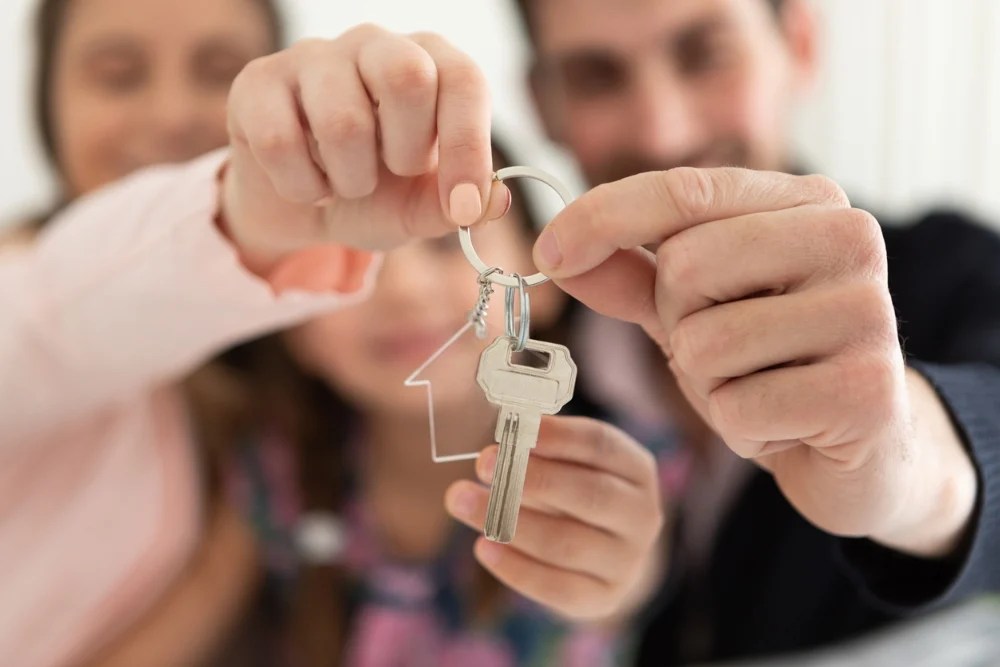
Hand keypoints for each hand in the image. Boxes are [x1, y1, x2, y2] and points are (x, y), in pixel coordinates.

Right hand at [223, 25, 509, 270]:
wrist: (299, 208)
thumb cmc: (373, 195)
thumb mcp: (419, 209)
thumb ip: (457, 207)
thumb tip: (496, 202)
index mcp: (430, 62)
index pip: (463, 80)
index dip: (468, 146)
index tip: (463, 205)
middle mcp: (375, 43)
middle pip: (407, 75)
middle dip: (404, 151)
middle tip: (390, 172)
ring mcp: (313, 56)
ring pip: (343, 120)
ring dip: (350, 180)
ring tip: (347, 183)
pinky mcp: (258, 81)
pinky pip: (281, 141)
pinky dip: (302, 186)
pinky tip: (307, 182)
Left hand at [445, 416, 663, 620]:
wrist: (605, 553)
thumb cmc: (574, 491)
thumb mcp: (569, 462)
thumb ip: (540, 449)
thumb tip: (502, 440)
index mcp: (637, 469)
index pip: (601, 445)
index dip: (557, 437)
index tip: (514, 429)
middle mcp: (642, 515)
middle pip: (589, 494)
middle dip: (531, 478)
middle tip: (482, 463)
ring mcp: (627, 561)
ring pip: (567, 544)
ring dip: (509, 522)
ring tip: (462, 500)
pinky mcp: (604, 598)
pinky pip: (557, 587)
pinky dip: (515, 568)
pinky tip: (482, 547)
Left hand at [533, 168, 976, 557]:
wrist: (859, 445)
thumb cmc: (768, 362)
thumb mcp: (691, 307)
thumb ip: (627, 274)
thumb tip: (556, 251)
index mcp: (806, 200)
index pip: (685, 189)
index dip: (604, 218)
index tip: (549, 251)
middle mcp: (849, 237)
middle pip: (687, 267)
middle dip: (679, 323)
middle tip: (726, 348)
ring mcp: (868, 310)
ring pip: (705, 343)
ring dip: (709, 384)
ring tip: (760, 386)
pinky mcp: (867, 389)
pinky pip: (739, 407)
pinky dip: (740, 427)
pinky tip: (784, 424)